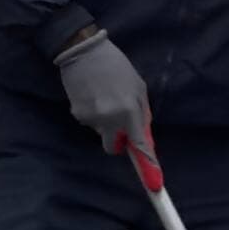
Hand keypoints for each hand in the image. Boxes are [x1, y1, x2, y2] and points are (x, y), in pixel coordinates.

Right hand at [57, 29, 150, 154]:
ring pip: (100, 132)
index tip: (151, 176)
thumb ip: (142, 112)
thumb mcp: (138, 86)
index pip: (138, 142)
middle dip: (117, 141)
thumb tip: (143, 133)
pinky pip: (89, 122)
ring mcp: (91, 118)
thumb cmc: (116, 66)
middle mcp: (110, 118)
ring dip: (105, 122)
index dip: (144, 159)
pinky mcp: (77, 114)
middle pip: (112, 147)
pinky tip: (92, 95)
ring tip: (104, 97)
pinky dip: (93, 113)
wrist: (84, 52)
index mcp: (129, 109)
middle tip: (119, 126)